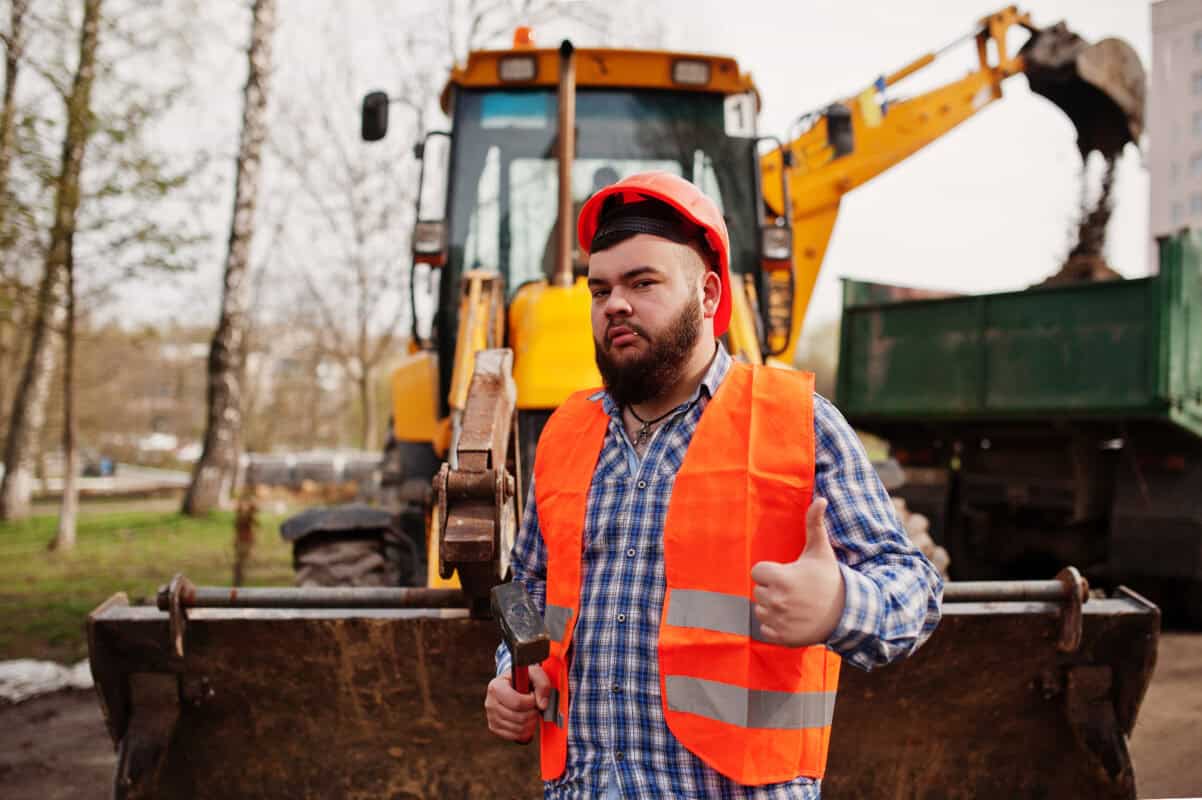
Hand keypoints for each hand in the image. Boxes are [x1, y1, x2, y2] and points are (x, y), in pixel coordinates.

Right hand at [485, 664, 551, 742]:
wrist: (512, 684)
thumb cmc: (523, 678)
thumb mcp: (534, 673)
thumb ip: (542, 684)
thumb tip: (542, 705)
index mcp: (496, 687)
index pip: (517, 703)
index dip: (531, 702)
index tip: (534, 695)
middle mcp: (490, 703)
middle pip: (519, 718)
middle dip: (533, 712)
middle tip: (535, 705)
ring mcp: (491, 717)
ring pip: (519, 729)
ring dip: (531, 722)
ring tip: (531, 711)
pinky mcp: (494, 728)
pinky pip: (515, 736)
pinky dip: (526, 731)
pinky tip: (527, 720)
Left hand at [750, 497, 844, 646]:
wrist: (846, 613)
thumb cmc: (829, 579)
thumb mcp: (821, 551)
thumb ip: (814, 524)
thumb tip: (820, 499)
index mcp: (781, 578)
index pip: (757, 572)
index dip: (769, 571)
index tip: (785, 574)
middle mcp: (777, 600)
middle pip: (758, 591)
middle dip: (772, 589)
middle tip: (793, 590)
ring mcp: (779, 621)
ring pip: (760, 610)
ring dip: (772, 608)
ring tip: (793, 604)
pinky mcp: (782, 637)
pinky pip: (765, 629)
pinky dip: (775, 626)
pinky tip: (791, 619)